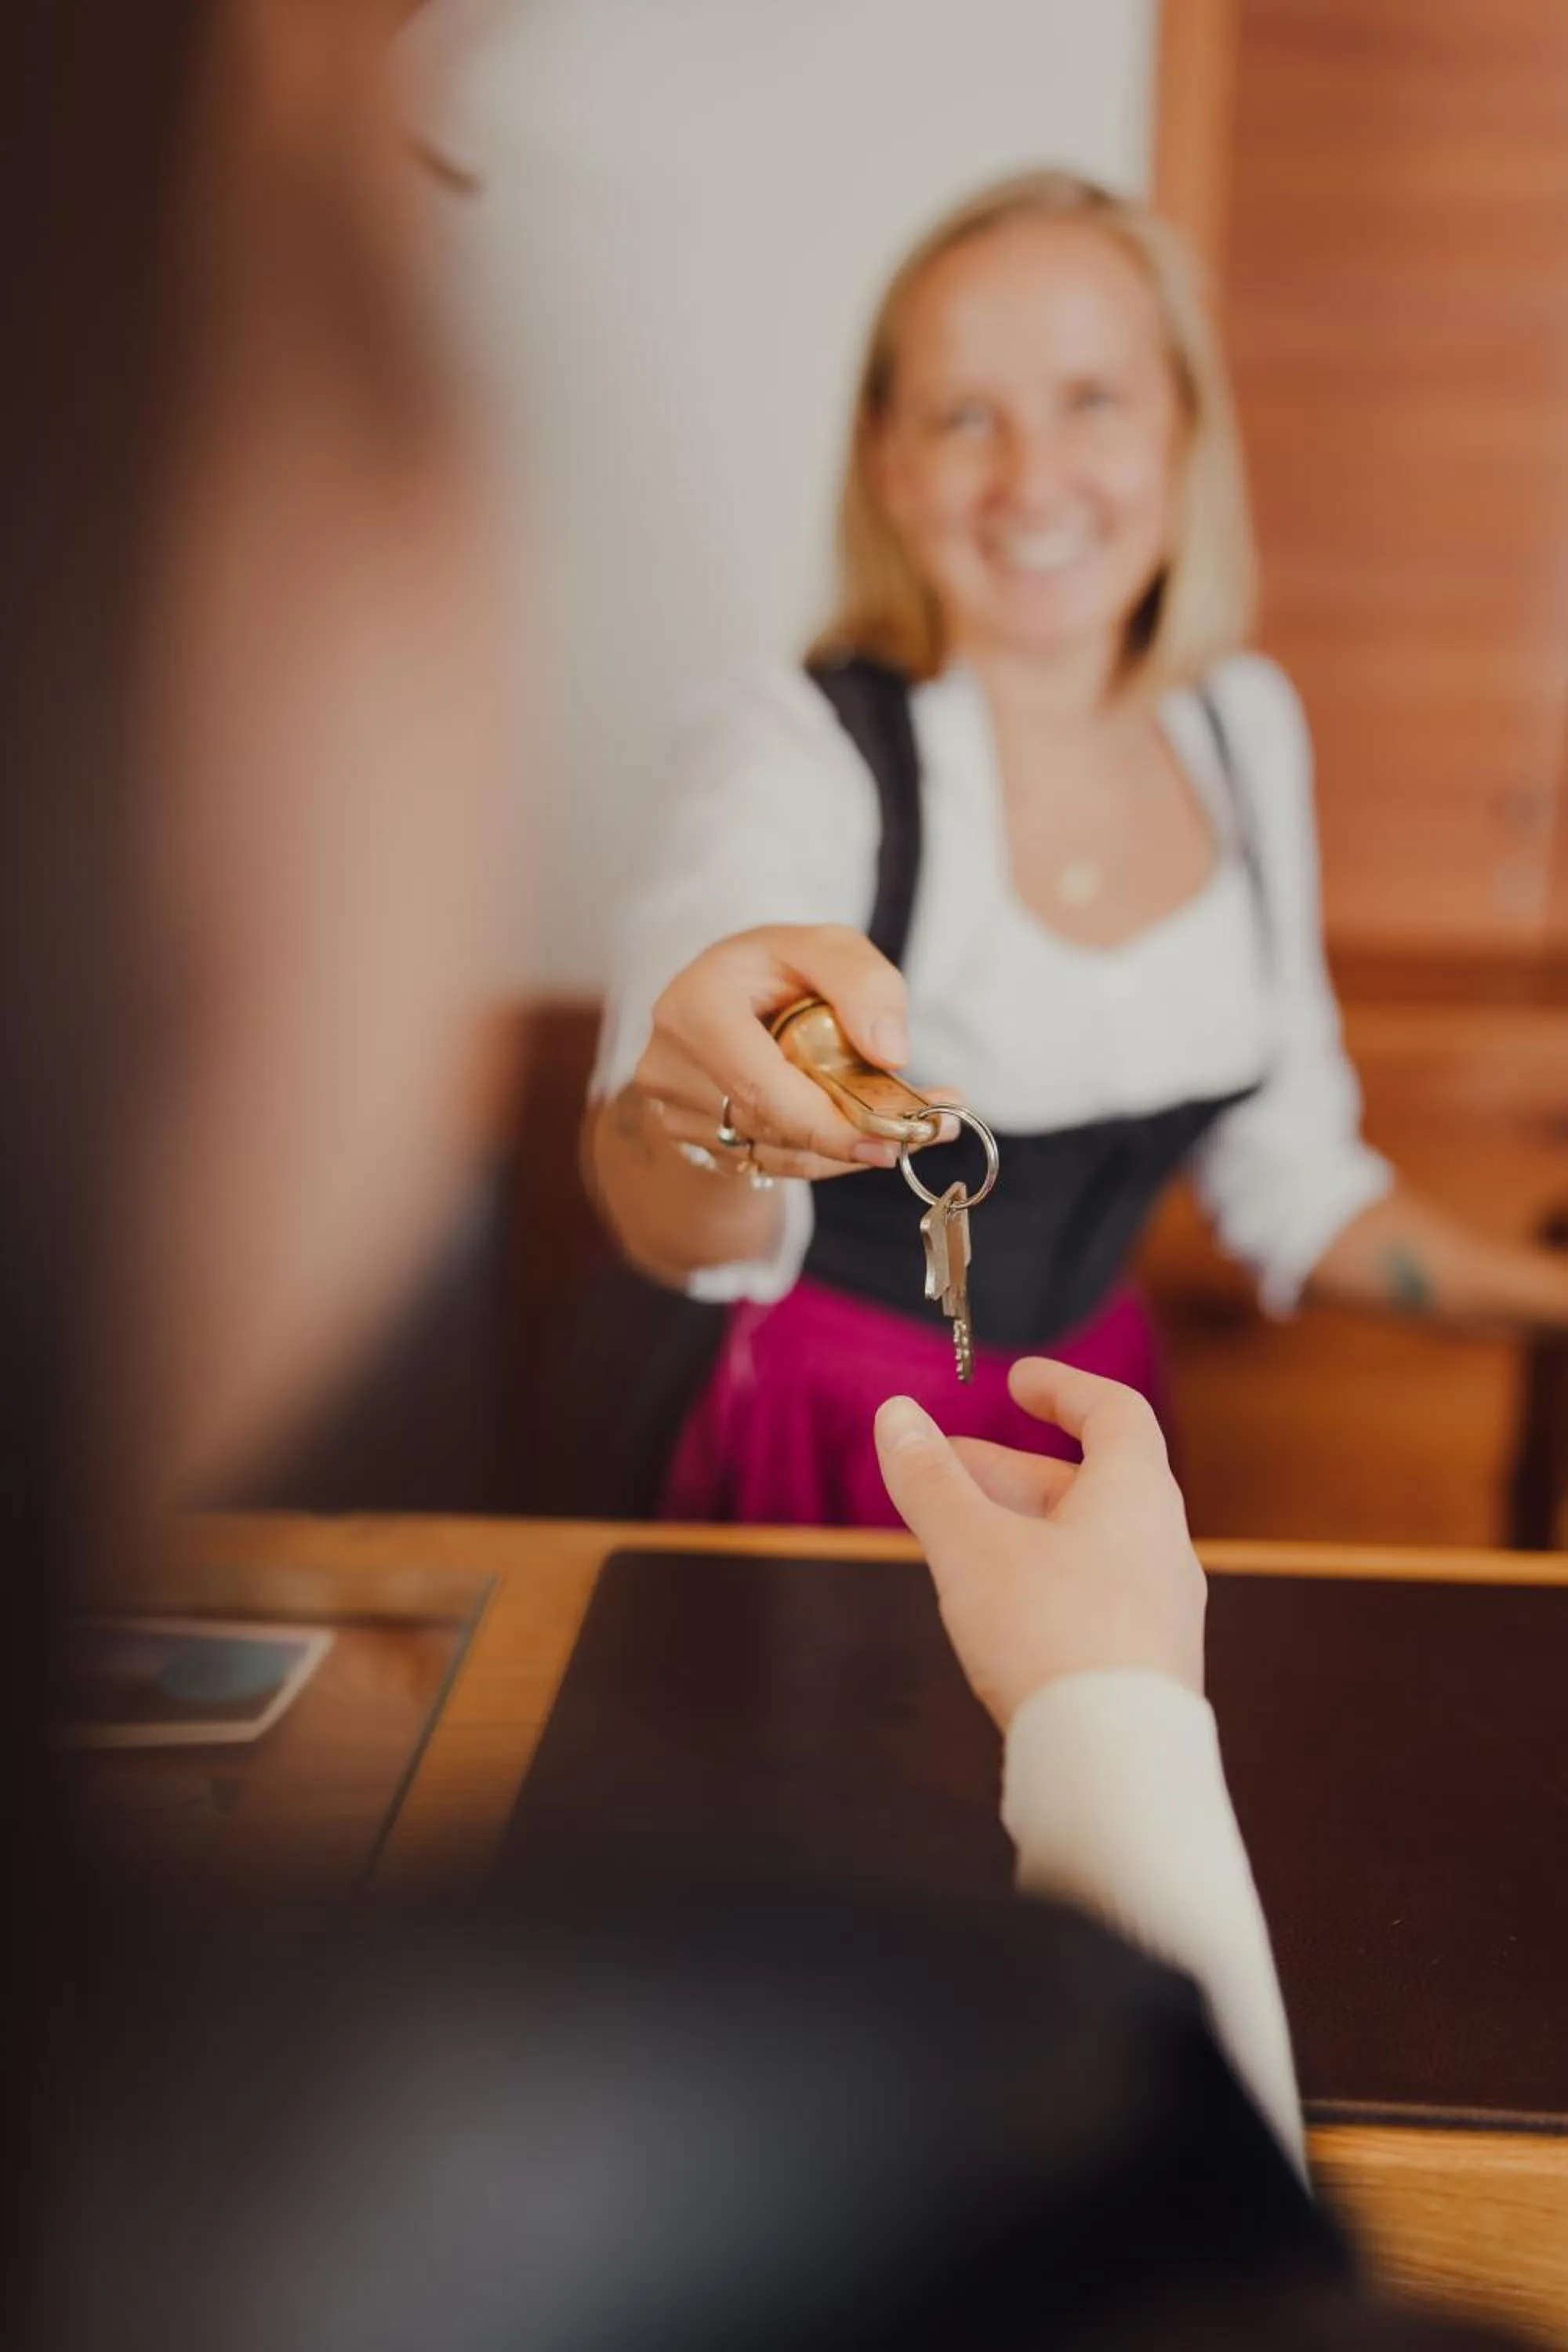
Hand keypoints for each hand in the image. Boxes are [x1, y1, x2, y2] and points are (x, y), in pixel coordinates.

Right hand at [633, 923, 920, 1180]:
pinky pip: (773, 1164)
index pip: (759, 1087)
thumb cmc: (775, 969)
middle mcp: (672, 1068)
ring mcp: (676, 1114)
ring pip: (780, 1154)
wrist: (724, 1006)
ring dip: (849, 1148)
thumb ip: (863, 983)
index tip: (888, 1139)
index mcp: (694, 1009)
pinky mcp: (696, 1144)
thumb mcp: (824, 946)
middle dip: (856, 1133)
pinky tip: (864, 1134)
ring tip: (909, 1123)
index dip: (824, 1124)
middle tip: (932, 1127)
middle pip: (775, 1126)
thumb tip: (891, 1052)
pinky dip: (825, 1154)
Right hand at [874, 1359, 1205, 1726]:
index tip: (1020, 1381)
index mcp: (1139, 1496)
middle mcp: (1162, 1547)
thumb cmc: (1053, 1639)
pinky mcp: (1143, 1667)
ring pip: (1087, 1544)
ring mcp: (1159, 1611)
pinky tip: (995, 1610)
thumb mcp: (972, 1546)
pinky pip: (1091, 1598)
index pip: (1115, 1413)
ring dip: (1022, 1527)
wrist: (1114, 1768)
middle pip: (1091, 1483)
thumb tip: (896, 1416)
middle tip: (948, 1465)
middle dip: (1012, 1469)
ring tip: (955, 1536)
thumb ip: (930, 1479)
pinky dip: (1041, 1578)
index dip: (1064, 1388)